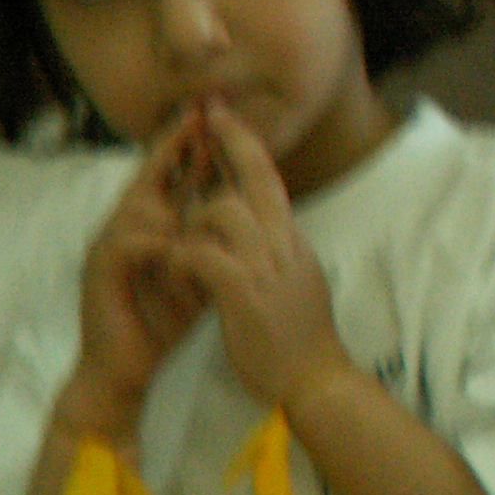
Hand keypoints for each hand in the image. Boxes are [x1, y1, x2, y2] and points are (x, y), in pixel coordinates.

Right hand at [64, 122, 212, 440]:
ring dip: (168, 199)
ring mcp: (110, 248)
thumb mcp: (201, 268)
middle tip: (198, 113)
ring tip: (188, 185)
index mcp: (155, 224)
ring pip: (138, 206)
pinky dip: (152, 242)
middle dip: (174, 145)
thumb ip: (214, 236)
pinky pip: (126, 245)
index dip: (194, 145)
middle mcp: (128, 227)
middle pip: (151, 175)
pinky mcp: (99, 274)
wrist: (127, 368)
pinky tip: (170, 243)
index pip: (174, 176)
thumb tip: (247, 205)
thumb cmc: (164, 317)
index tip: (219, 115)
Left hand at [164, 101, 354, 417]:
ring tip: (184, 249)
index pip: (271, 183)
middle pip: (256, 179)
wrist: (315, 379)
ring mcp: (266, 267)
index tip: (226, 119)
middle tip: (207, 115)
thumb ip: (282, 252)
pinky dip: (185, 257)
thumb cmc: (303, 340)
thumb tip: (271, 229)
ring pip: (224, 212)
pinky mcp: (243, 292)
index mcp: (293, 243)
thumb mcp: (300, 282)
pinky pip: (204, 255)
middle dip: (231, 144)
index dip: (247, 148)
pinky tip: (180, 271)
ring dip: (194, 223)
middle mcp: (284, 245)